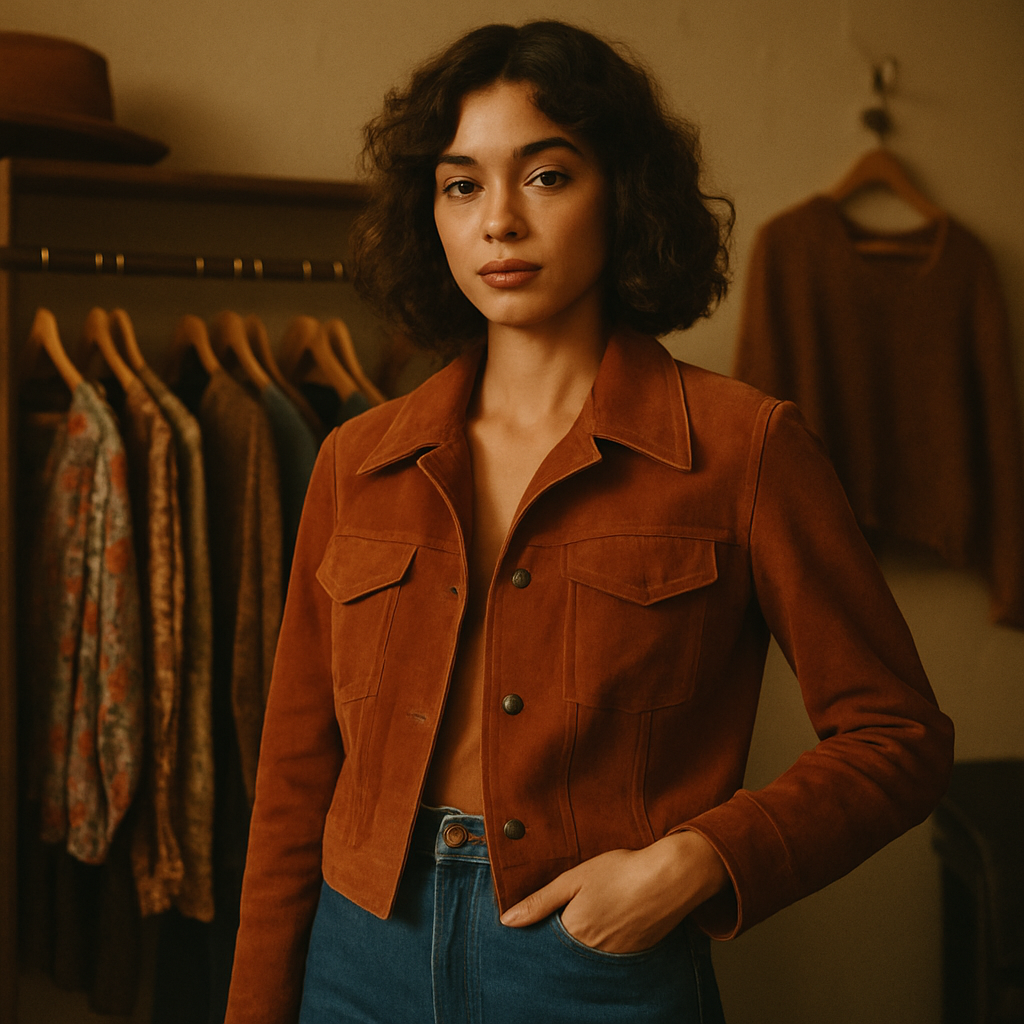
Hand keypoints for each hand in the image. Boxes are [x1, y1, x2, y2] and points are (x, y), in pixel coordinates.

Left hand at [499, 830, 728, 953]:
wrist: (669, 878)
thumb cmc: (620, 872)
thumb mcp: (574, 879)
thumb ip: (540, 901)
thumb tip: (507, 921)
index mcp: (573, 933)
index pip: (543, 946)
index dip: (536, 936)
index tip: (530, 928)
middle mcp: (591, 953)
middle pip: (564, 956)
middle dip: (557, 945)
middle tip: (564, 921)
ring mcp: (614, 957)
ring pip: (586, 958)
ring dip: (580, 947)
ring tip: (587, 921)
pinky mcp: (634, 955)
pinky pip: (608, 958)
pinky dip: (602, 946)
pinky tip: (607, 925)